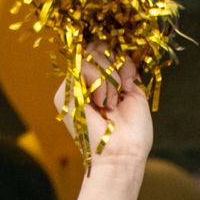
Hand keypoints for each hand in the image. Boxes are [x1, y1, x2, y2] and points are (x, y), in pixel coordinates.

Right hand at [69, 50, 153, 183]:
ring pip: (89, 53)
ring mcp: (73, 86)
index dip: (119, 58)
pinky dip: (97, 82)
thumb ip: (127, 71)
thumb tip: (122, 54)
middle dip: (114, 66)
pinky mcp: (64, 92)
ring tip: (110, 103)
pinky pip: (81, 66)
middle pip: (96, 46)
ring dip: (108, 78)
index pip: (104, 50)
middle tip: (119, 94)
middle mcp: (85, 82)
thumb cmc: (132, 131)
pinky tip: (100, 104)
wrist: (124, 153)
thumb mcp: (135, 93)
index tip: (128, 80)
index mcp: (101, 82)